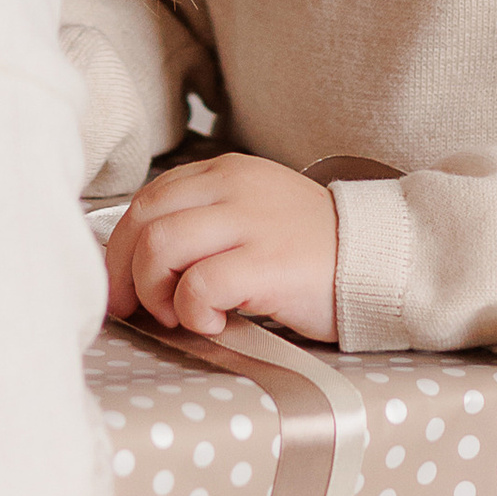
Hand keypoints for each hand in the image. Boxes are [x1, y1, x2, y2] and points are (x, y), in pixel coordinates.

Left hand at [103, 152, 339, 342]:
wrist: (377, 260)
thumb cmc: (308, 250)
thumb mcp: (251, 214)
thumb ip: (204, 223)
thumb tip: (140, 264)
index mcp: (224, 172)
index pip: (147, 199)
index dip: (119, 247)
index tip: (119, 286)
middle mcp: (232, 187)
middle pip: (144, 220)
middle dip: (124, 272)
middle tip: (135, 309)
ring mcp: (250, 222)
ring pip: (160, 246)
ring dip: (155, 291)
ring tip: (180, 314)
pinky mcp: (267, 262)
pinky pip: (200, 284)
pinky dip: (193, 311)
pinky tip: (215, 323)